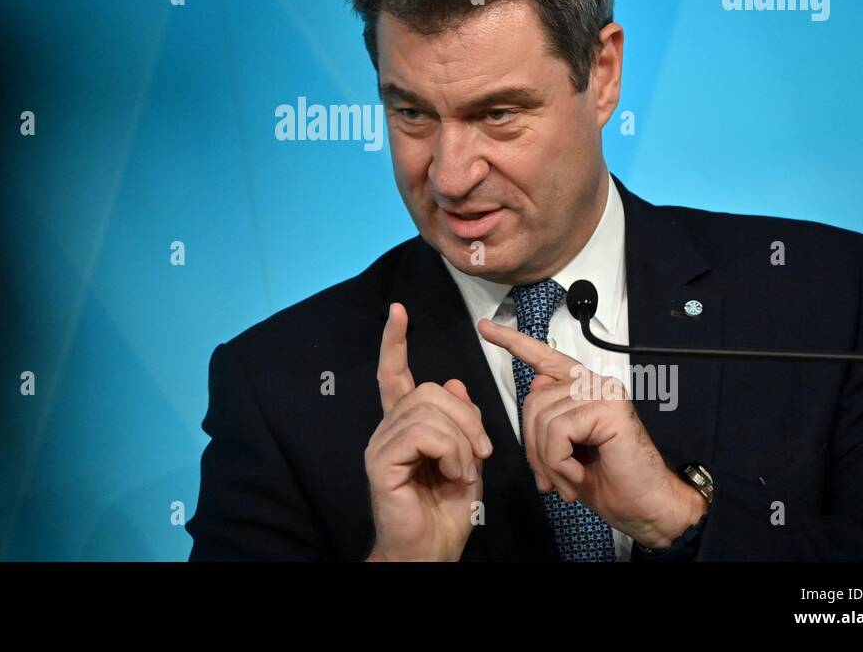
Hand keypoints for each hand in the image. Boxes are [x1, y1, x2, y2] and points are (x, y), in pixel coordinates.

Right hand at [364, 303, 494, 560]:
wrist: (430, 552)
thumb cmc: (445, 512)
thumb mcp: (466, 460)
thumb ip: (461, 424)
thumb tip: (454, 384)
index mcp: (404, 426)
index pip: (394, 374)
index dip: (394, 341)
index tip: (398, 311)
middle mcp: (387, 429)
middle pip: (428, 389)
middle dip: (466, 415)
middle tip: (481, 451)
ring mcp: (381, 444)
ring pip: (428, 409)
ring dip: (462, 440)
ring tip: (464, 470)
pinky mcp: (381, 463)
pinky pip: (423, 434)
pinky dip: (450, 452)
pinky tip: (453, 474)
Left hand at [477, 317, 705, 549]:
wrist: (646, 508)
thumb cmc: (609, 481)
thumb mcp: (565, 450)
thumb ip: (548, 419)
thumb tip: (534, 390)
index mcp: (581, 389)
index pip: (543, 357)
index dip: (512, 342)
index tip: (486, 327)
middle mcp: (594, 383)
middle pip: (532, 402)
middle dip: (533, 448)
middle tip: (551, 479)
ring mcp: (603, 393)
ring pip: (543, 420)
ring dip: (548, 462)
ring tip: (568, 482)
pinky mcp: (609, 409)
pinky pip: (558, 432)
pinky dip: (559, 463)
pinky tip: (577, 477)